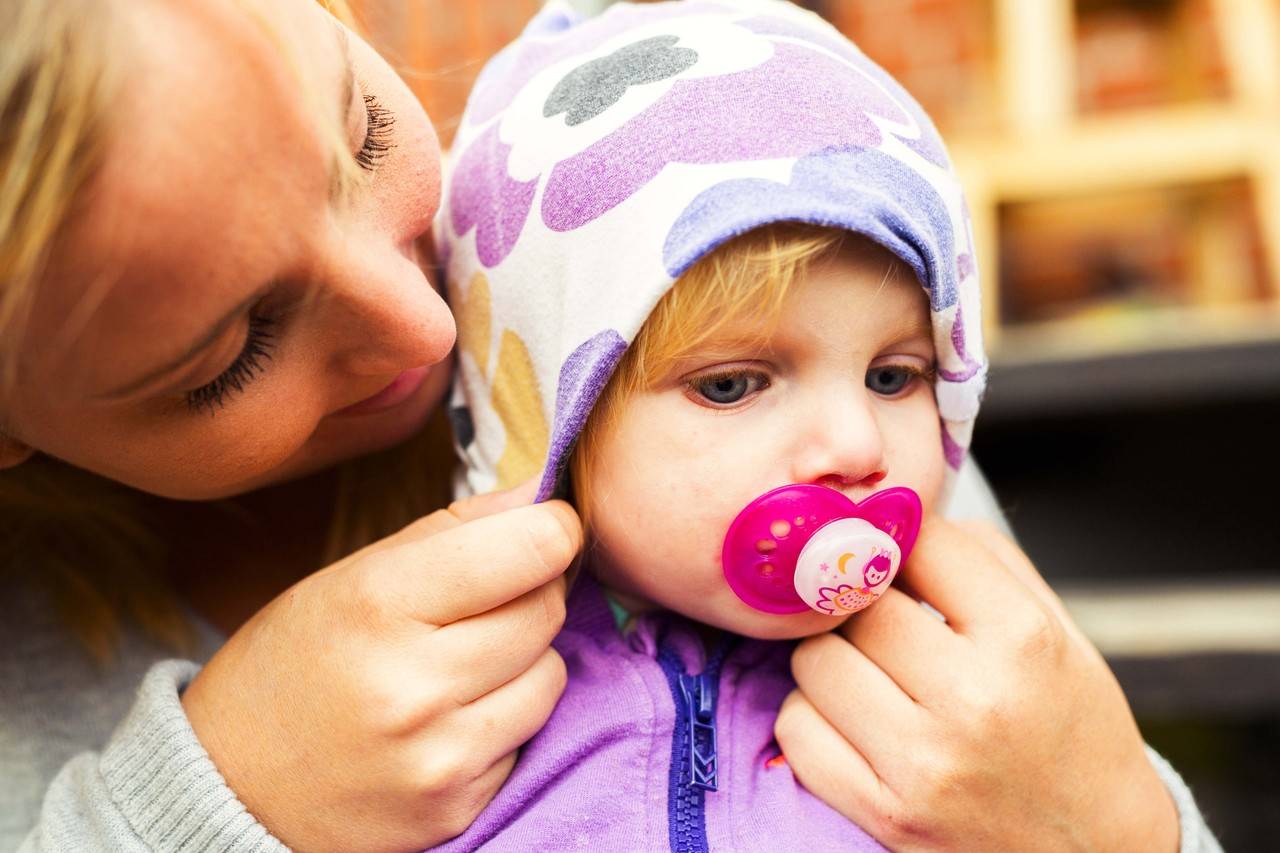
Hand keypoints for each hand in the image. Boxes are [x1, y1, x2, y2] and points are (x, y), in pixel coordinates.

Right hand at [182, 484, 581, 852]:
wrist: (228, 787)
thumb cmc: (293, 662)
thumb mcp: (351, 575)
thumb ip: (452, 530)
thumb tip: (540, 494)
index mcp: (381, 603)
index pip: (530, 548)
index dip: (553, 529)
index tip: (547, 528)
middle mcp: (414, 685)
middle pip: (545, 610)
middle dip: (531, 593)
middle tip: (484, 600)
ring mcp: (438, 756)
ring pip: (550, 676)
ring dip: (523, 661)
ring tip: (459, 664)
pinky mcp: (456, 807)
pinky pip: (526, 737)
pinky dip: (502, 718)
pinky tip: (448, 717)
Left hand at [775, 518, 1178, 851]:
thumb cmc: (1075, 735)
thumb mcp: (1062, 636)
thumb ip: (989, 564)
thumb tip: (905, 515)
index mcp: (1023, 641)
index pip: (917, 544)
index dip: (896, 541)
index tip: (894, 556)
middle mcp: (972, 700)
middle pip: (854, 602)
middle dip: (858, 603)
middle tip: (878, 620)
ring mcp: (923, 764)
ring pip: (813, 661)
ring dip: (829, 659)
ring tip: (869, 674)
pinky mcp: (885, 815)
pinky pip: (798, 731)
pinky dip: (813, 719)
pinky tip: (852, 723)